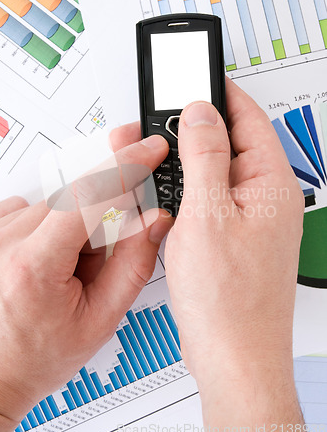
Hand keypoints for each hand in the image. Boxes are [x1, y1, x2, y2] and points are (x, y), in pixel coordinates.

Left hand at [0, 136, 172, 431]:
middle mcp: (6, 240)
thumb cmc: (37, 355)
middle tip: (93, 262)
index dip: (126, 165)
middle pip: (77, 199)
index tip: (149, 149)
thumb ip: (133, 264)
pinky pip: (36, 208)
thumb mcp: (101, 320)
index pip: (89, 195)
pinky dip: (52, 227)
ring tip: (64, 271)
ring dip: (74, 229)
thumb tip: (154, 219)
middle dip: (100, 222)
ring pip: (58, 204)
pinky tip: (47, 259)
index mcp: (35, 265)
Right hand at [110, 79, 304, 431]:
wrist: (233, 356)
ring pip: (216, 172)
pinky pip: (211, 200)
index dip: (221, 92)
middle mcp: (265, 199)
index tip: (196, 75)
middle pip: (231, 143)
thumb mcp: (207, 215)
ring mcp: (250, 219)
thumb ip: (204, 156)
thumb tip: (201, 111)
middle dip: (196, 128)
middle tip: (164, 117)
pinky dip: (189, 191)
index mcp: (270, 184)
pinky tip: (170, 196)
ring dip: (189, 162)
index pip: (248, 118)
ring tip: (161, 159)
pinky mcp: (234, 237)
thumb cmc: (229, 300)